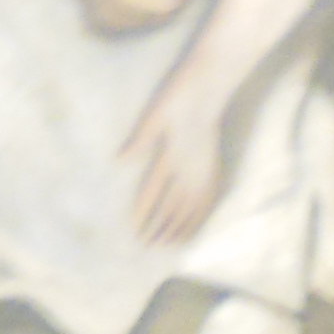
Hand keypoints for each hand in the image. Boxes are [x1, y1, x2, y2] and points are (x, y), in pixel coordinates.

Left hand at [126, 79, 225, 244]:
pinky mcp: (213, 166)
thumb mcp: (153, 114)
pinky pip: (208, 198)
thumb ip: (139, 140)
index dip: (144, 216)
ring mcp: (203, 170)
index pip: (154, 195)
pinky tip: (196, 223)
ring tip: (172, 244)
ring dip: (181, 227)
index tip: (136, 234)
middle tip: (151, 248)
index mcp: (170, 158)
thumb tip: (120, 162)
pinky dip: (201, 215)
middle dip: (161, 230)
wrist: (210, 85)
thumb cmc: (178, 95)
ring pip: (192, 208)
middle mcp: (189, 170)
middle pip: (173, 209)